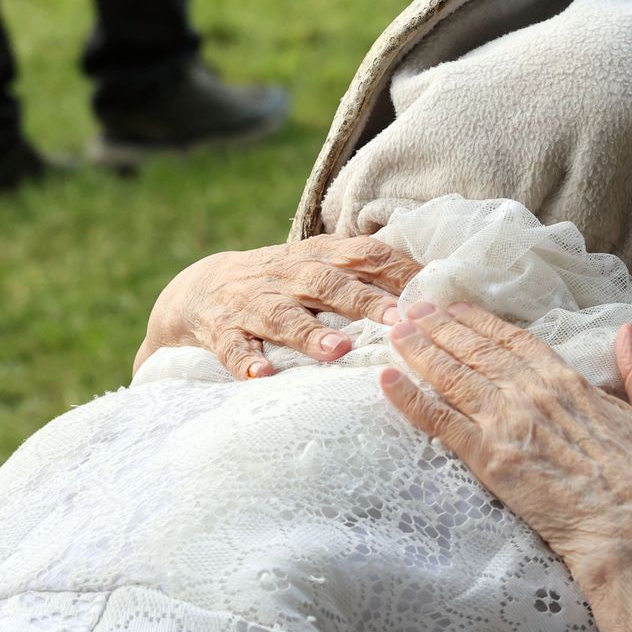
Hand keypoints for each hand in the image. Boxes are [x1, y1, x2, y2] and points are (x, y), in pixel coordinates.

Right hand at [135, 235, 421, 378]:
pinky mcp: (221, 332)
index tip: (429, 291)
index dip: (396, 271)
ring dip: (309, 333)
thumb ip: (367, 273)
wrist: (198, 289)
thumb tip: (432, 288)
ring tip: (337, 350)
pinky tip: (263, 375)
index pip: (363, 256)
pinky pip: (233, 348)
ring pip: (282, 316)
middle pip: (326, 284)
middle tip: (395, 319)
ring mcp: (252, 304)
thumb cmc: (280, 283)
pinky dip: (247, 362)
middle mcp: (286, 276)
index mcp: (316, 258)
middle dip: (361, 300)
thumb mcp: (320, 267)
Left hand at [378, 302, 631, 631]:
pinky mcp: (490, 461)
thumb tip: (628, 333)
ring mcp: (509, 425)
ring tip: (394, 329)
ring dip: (419, 350)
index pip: (515, 341)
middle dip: (439, 326)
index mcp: (571, 382)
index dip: (481, 322)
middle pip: (476, 351)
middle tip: (410, 307)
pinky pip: (441, 422)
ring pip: (453, 377)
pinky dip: (411, 398)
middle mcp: (533, 394)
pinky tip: (387, 380)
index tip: (456, 307)